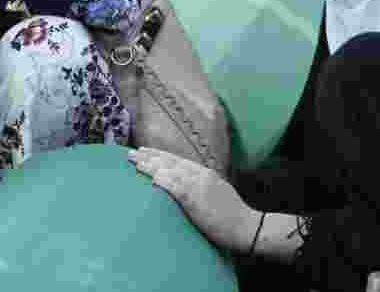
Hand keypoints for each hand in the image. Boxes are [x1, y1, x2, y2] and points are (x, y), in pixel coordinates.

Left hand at [128, 147, 260, 251]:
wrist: (247, 227)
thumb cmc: (232, 216)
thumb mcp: (216, 194)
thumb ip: (200, 189)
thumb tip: (183, 189)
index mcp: (205, 174)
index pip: (178, 160)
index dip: (161, 155)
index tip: (146, 151)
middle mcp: (201, 175)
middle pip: (171, 161)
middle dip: (151, 156)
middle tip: (132, 153)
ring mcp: (199, 185)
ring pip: (171, 170)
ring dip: (151, 165)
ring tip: (135, 161)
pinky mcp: (197, 199)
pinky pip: (177, 187)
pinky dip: (164, 181)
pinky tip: (152, 179)